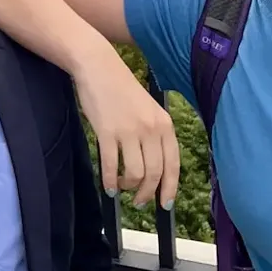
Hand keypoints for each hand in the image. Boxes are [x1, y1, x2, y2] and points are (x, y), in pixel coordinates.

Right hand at [73, 53, 178, 210]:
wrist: (98, 67)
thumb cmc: (122, 88)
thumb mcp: (148, 110)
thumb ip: (154, 135)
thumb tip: (154, 169)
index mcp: (165, 124)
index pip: (173, 164)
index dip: (170, 188)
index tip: (165, 203)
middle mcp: (150, 129)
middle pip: (155, 173)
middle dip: (147, 193)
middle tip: (140, 202)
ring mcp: (128, 131)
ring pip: (134, 172)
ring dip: (128, 187)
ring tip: (122, 188)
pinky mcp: (106, 131)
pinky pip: (110, 164)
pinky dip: (109, 180)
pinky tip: (108, 186)